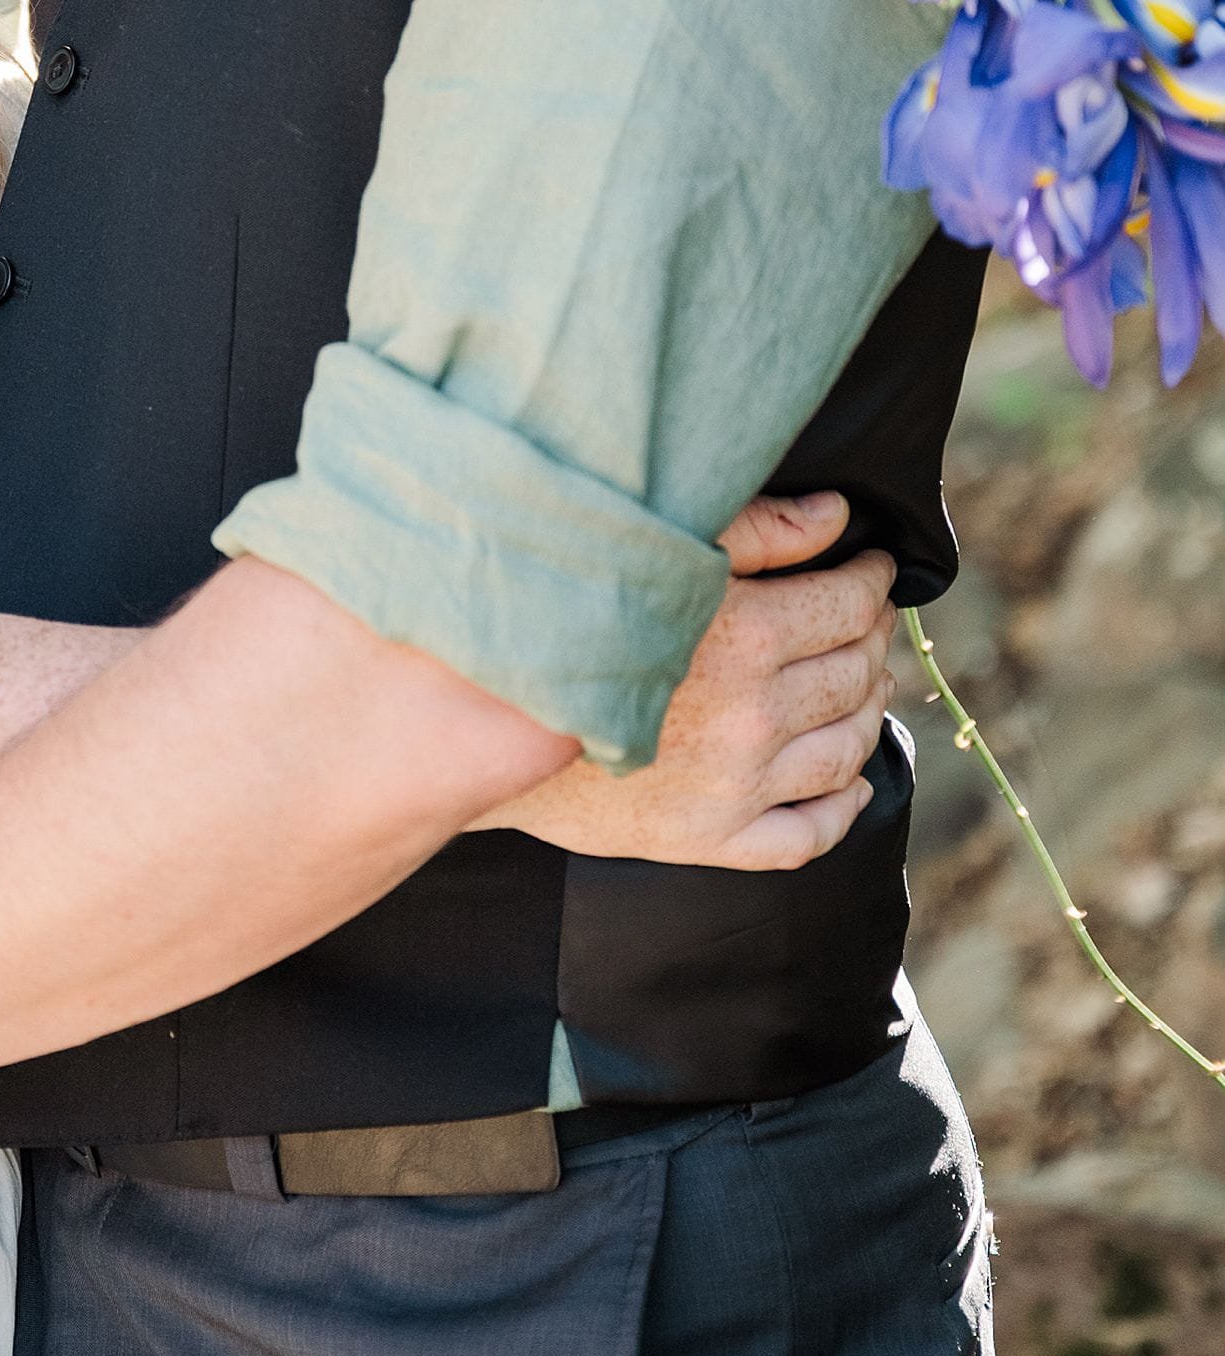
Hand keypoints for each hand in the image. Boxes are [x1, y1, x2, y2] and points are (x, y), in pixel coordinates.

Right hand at [478, 490, 894, 870]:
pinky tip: (850, 784)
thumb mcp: (650, 551)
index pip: (848, 607)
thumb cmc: (561, 620)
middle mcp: (752, 717)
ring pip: (846, 752)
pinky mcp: (710, 839)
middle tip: (870, 620)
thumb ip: (754, 528)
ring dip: (870, 711)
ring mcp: (736, 787)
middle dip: (874, 639)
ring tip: (865, 685)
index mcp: (744, 638)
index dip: (872, 582)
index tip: (873, 568)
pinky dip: (843, 809)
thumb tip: (837, 516)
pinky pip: (807, 836)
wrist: (480, 721)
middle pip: (854, 675)